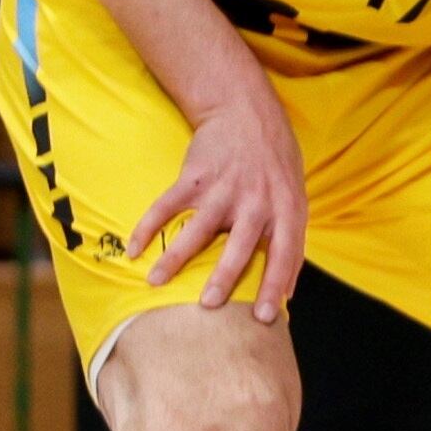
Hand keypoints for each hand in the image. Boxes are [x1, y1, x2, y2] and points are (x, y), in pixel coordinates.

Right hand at [136, 73, 307, 321]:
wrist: (247, 113)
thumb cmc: (276, 164)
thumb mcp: (296, 196)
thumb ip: (290, 237)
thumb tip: (289, 287)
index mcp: (286, 209)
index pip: (285, 254)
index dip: (276, 285)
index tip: (265, 317)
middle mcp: (256, 202)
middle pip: (239, 246)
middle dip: (224, 277)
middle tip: (209, 305)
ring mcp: (223, 189)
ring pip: (197, 230)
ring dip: (175, 258)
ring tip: (156, 283)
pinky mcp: (194, 177)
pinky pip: (167, 206)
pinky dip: (148, 227)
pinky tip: (134, 249)